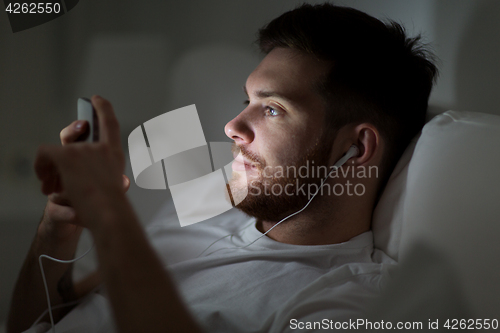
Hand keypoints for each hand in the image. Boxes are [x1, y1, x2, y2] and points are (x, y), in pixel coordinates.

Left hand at [35, 96, 128, 232]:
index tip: (96, 100)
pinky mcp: (67, 156)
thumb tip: (124, 182)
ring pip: (58, 150)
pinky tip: (45, 181)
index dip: (103, 108)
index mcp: (115, 155)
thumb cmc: (112, 208)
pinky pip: (45, 153)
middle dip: (66, 144)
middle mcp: (100, 148)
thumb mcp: (116, 191)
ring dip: (52, 167)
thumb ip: (116, 182)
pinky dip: (41, 166)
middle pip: (76, 136)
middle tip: (58, 156)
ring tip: (52, 186)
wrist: (107, 214)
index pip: (110, 123)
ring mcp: (83, 150)